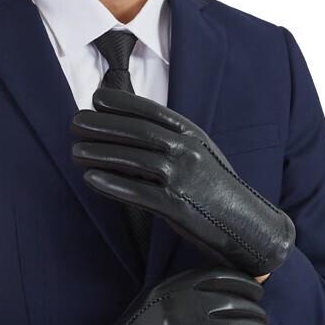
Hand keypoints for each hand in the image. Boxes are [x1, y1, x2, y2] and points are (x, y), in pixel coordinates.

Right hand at [53, 266, 278, 324]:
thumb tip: (222, 284)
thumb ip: (183, 288)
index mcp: (174, 287)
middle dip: (256, 309)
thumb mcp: (153, 298)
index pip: (224, 276)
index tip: (257, 288)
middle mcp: (186, 308)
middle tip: (262, 315)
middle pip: (237, 302)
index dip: (247, 282)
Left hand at [71, 87, 294, 276]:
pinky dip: (112, 185)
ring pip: (134, 159)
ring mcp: (183, 177)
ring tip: (75, 151)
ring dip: (100, 153)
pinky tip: (91, 179)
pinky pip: (138, 193)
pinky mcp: (178, 206)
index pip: (152, 111)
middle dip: (102, 125)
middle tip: (75, 121)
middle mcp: (187, 150)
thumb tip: (134, 129)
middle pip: (137, 132)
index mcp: (193, 134)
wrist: (249, 226)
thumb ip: (173, 140)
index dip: (122, 102)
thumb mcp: (201, 154)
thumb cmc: (219, 189)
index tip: (96, 98)